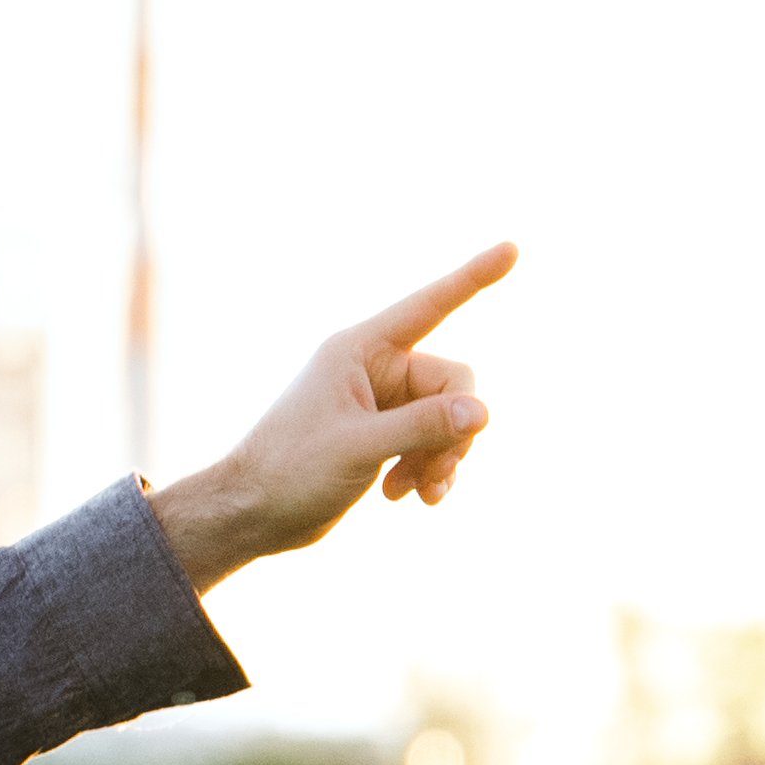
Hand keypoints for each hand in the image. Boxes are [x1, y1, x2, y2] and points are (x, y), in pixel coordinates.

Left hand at [145, 242, 516, 588]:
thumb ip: (421, 427)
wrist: (251, 516)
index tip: (513, 248)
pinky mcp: (384, 435)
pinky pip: (433, 441)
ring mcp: (380, 403)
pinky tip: (408, 497)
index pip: (430, 306)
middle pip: (454, 383)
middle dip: (455, 430)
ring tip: (424, 493)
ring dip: (444, 457)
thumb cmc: (287, 473)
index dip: (473, 277)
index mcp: (359, 350)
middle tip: (437, 473)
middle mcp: (373, 368)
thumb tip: (482, 412)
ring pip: (449, 417)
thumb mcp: (357, 448)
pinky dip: (429, 470)